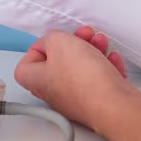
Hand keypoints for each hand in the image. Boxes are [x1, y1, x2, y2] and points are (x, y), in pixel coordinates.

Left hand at [15, 27, 136, 131]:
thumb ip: (51, 37)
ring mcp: (77, 100)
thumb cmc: (84, 78)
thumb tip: (55, 41)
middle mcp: (54, 94)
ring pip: (81, 69)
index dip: (38, 48)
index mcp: (38, 81)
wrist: (113, 104)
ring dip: (93, 51)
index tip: (53, 41)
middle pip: (59, 63)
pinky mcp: (97, 102)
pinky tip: (112, 60)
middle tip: (84, 35)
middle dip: (74, 44)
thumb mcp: (59, 42)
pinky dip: (106, 66)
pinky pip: (99, 79)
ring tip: (101, 43)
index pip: (26, 65)